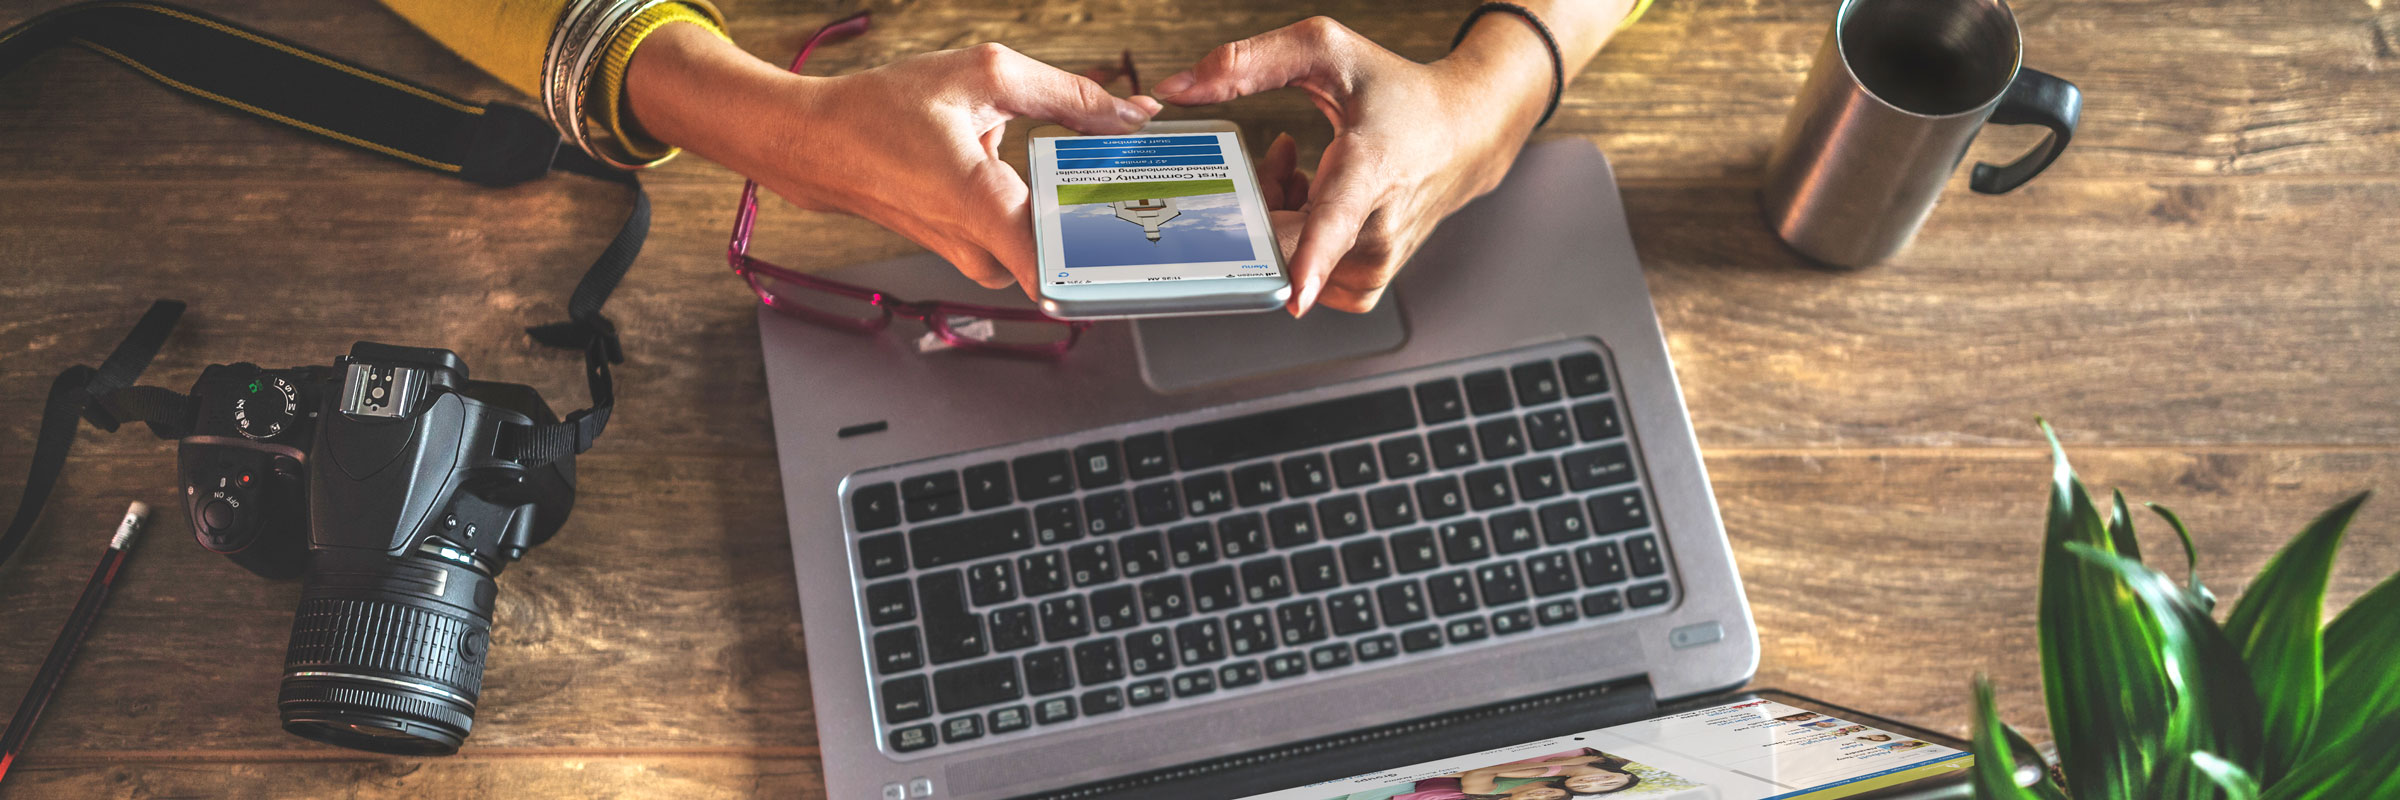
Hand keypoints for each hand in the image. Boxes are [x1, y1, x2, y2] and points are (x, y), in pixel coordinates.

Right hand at [629, 24, 1161, 295]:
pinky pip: (1028, 242)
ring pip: (1054, 245)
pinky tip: (1056, 179)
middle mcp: (982, 250)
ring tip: (1103, 173)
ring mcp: (976, 261)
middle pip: (1075, 253)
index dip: (1119, 254)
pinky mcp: (973, 257)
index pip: (1065, 269)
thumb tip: (1132, 112)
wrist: (818, 145)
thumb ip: (1068, 93)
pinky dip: (1048, 211)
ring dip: (1079, 211)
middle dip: (1115, 215)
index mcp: (985, 206)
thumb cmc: (884, 111)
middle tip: (1149, 182)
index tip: (1155, 231)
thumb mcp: (983, 76)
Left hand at [1152, 17, 1554, 314]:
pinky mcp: (1371, 281)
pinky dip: (1295, 249)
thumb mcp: (1325, 50)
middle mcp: (1379, 225)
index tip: (1295, 296)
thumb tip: (1174, 89)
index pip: (1338, 222)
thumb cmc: (1400, 93)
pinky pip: (1307, 282)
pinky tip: (1310, 210)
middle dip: (1256, 202)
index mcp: (1371, 167)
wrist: (1467, 133)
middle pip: (1282, 241)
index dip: (1311, 261)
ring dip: (1274, 222)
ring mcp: (1378, 260)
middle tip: (1280, 158)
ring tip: (1301, 177)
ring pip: (1288, 263)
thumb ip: (1245, 62)